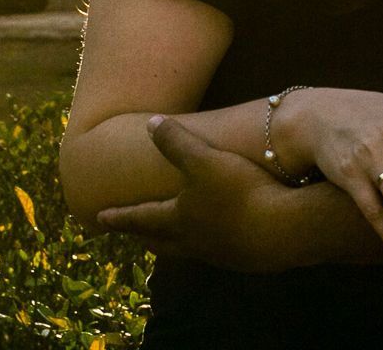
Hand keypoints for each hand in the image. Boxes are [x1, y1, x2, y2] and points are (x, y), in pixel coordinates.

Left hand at [96, 116, 296, 271]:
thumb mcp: (204, 160)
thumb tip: (151, 123)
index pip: (140, 217)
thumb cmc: (238, 192)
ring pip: (188, 250)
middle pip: (161, 241)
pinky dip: (208, 245)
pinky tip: (220, 238)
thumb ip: (176, 142)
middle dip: (145, 236)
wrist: (284, 229)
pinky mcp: (245, 259)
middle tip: (134, 235)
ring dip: (175, 244)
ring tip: (172, 239)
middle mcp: (193, 242)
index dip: (119, 216)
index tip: (98, 220)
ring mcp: (219, 254)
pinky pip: (217, 253)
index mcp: (177, 219)